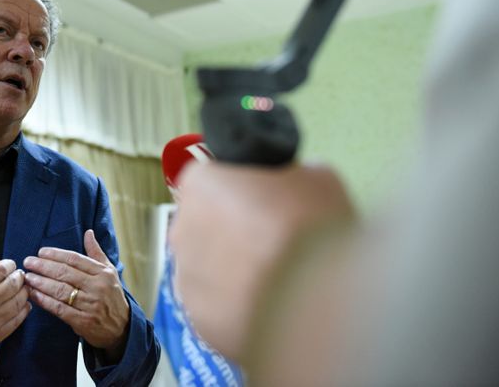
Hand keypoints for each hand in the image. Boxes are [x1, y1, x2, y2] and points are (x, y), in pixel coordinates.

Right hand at [0, 229, 30, 363]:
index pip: (2, 269)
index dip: (9, 265)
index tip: (9, 265)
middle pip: (13, 284)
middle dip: (18, 277)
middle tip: (18, 275)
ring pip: (19, 301)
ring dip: (23, 291)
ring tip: (21, 287)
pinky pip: (17, 320)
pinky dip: (23, 310)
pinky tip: (22, 304)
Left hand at [23, 230, 129, 360]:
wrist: (122, 327)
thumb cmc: (112, 296)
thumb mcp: (109, 272)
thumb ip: (96, 253)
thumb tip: (89, 232)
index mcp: (103, 273)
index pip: (75, 259)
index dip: (56, 254)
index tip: (41, 252)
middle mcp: (97, 287)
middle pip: (65, 273)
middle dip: (44, 266)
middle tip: (28, 262)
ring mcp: (90, 305)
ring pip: (60, 290)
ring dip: (41, 283)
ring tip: (28, 277)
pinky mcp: (83, 321)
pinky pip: (59, 308)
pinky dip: (45, 301)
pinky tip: (34, 295)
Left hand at [169, 162, 353, 363]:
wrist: (313, 300)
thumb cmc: (310, 225)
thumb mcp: (316, 178)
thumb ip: (290, 178)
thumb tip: (292, 186)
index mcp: (200, 185)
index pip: (210, 179)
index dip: (240, 190)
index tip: (266, 204)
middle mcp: (182, 228)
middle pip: (204, 224)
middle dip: (231, 231)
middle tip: (273, 243)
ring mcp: (186, 278)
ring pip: (207, 269)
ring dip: (231, 272)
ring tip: (275, 282)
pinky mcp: (199, 321)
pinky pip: (216, 307)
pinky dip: (236, 308)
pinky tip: (268, 309)